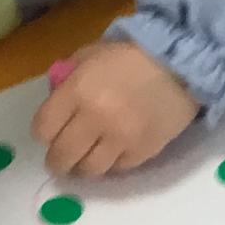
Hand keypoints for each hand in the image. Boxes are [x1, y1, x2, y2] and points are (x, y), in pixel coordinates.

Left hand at [33, 40, 200, 177]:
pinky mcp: (142, 152)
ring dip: (84, 166)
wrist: (181, 64)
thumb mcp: (90, 55)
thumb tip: (55, 101)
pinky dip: (112, 163)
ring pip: (89, 169)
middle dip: (58, 160)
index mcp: (77, 91)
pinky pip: (117, 169)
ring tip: (87, 159)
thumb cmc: (132, 55)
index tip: (50, 133)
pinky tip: (114, 152)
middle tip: (62, 159)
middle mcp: (95, 119)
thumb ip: (68, 78)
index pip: (43, 129)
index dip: (44, 133)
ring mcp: (120, 139)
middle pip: (62, 156)